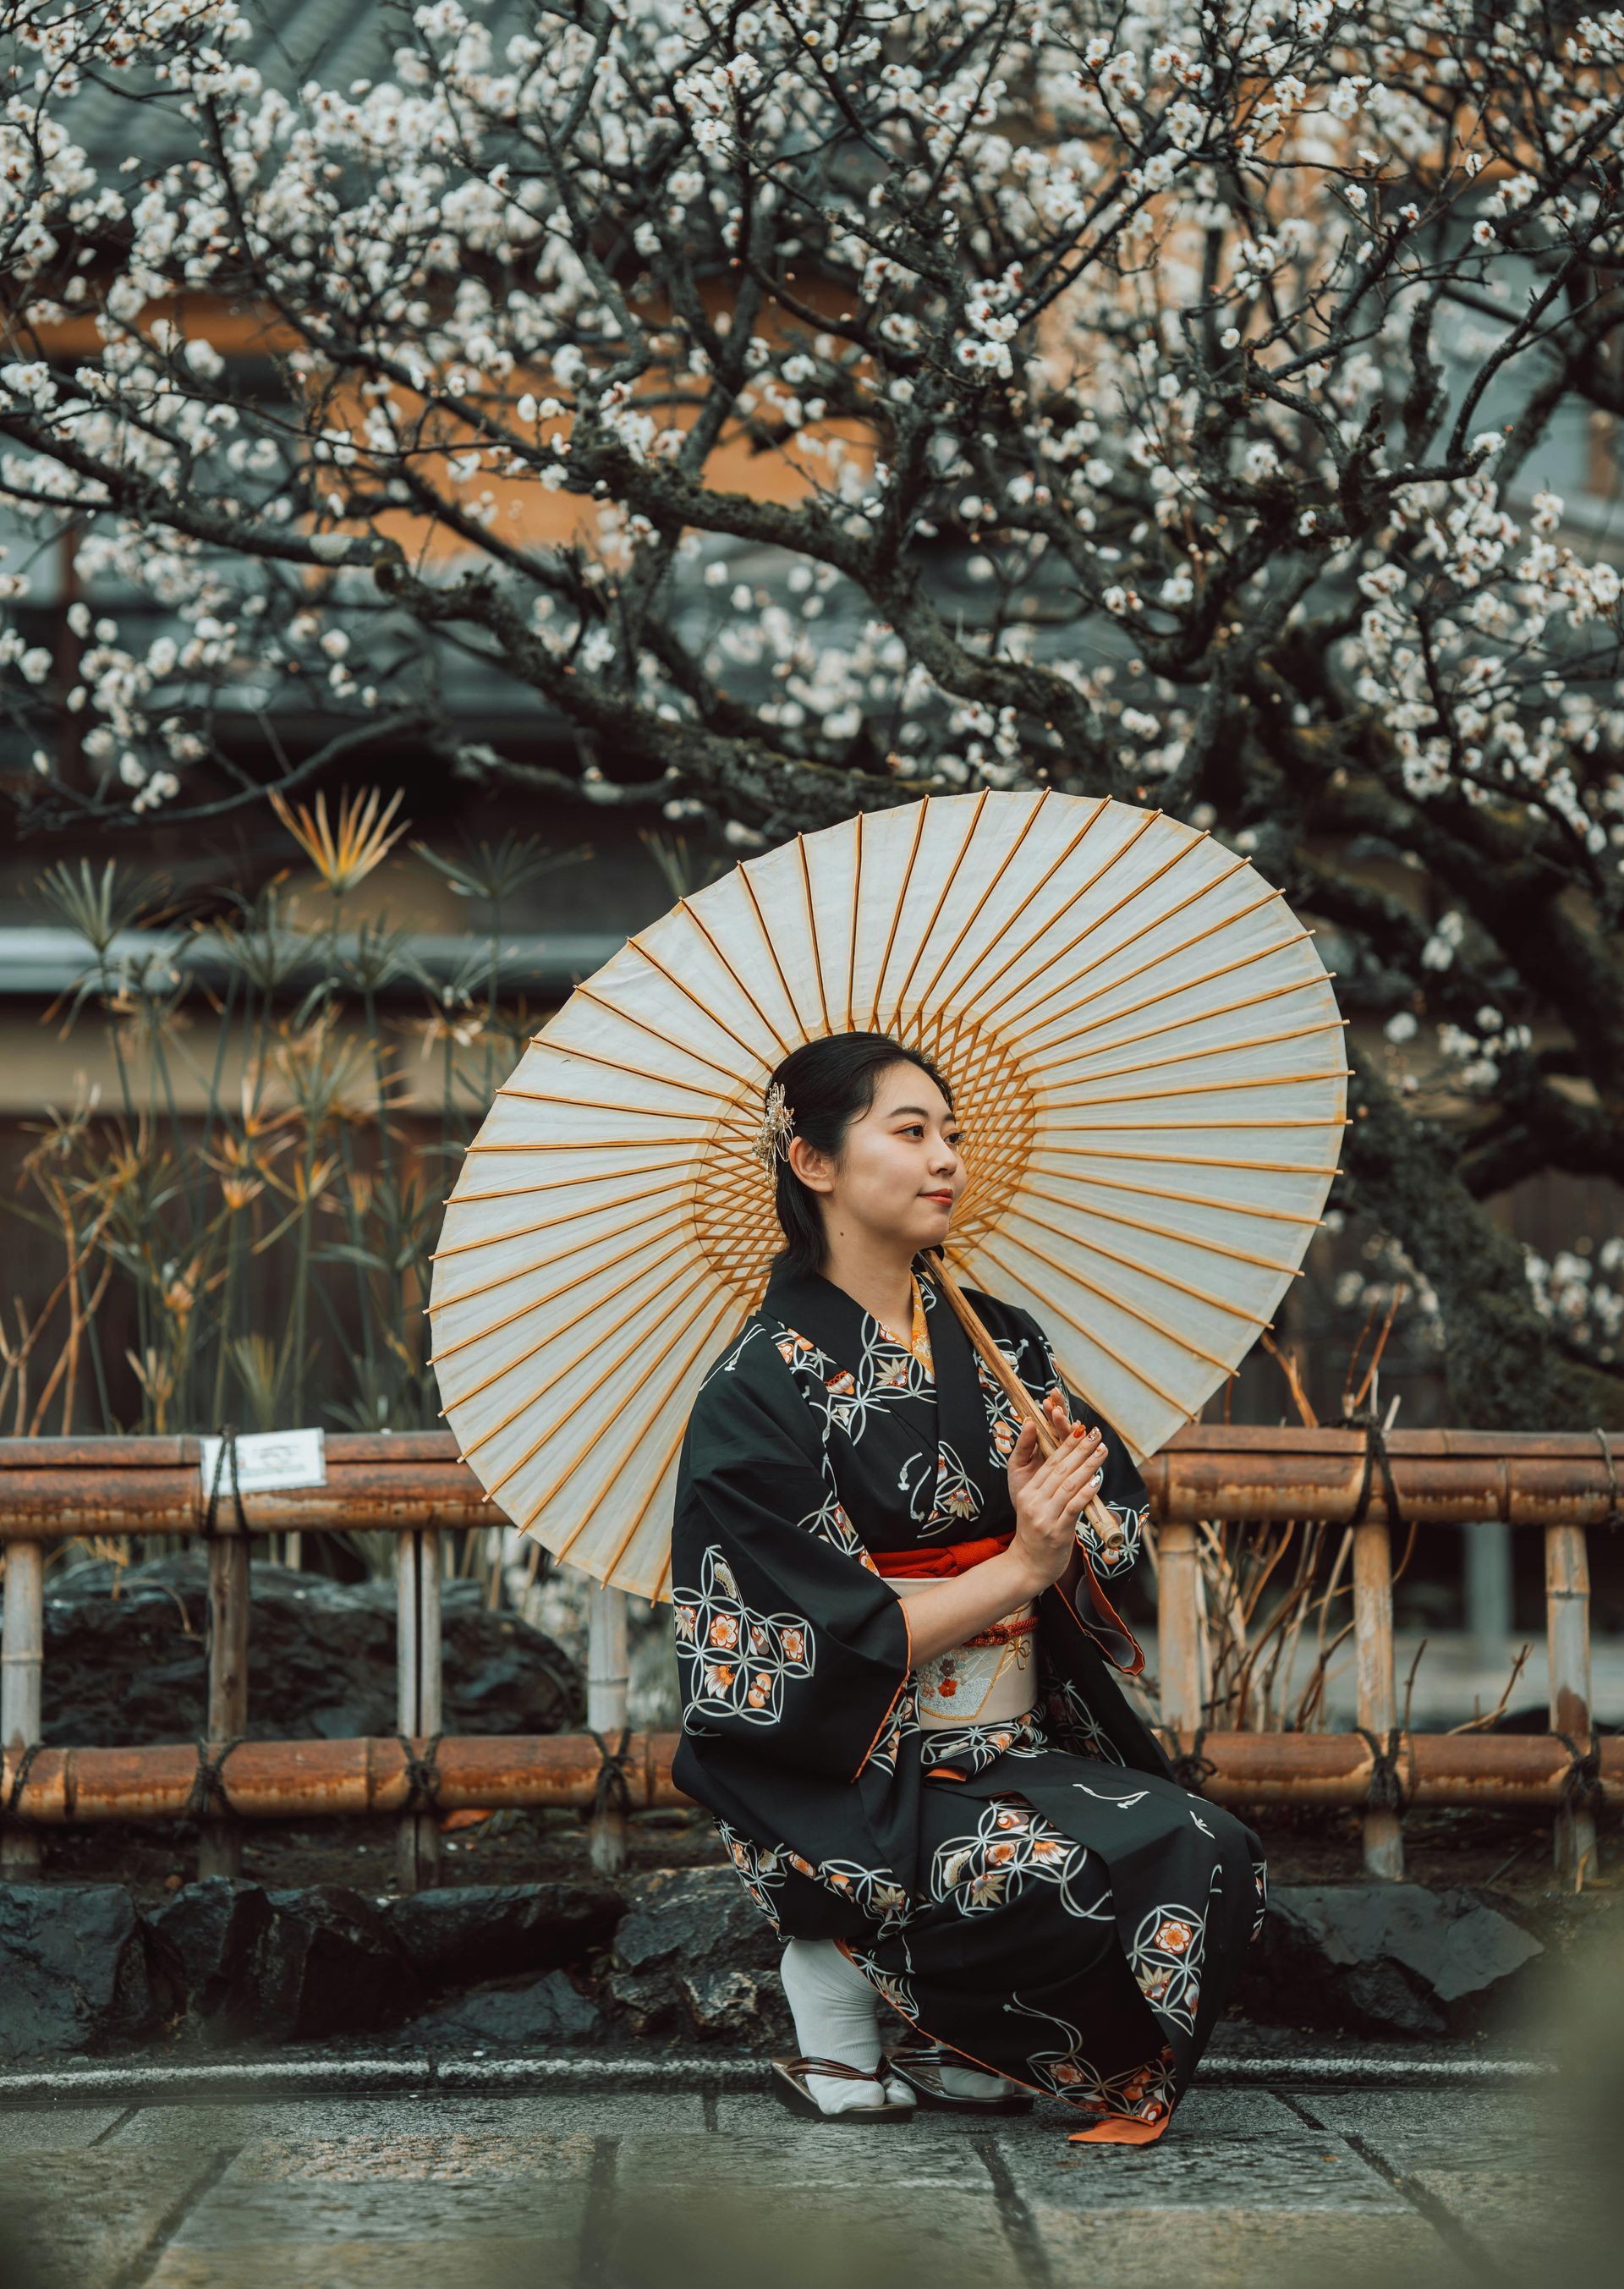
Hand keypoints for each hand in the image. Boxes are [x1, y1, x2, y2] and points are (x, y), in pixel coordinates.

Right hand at [1004, 1390, 1107, 1596]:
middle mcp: (1034, 1501)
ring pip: (1069, 1485)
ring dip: (1088, 1466)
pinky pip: (1074, 1507)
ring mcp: (1045, 1516)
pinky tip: (1097, 1480)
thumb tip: (1066, 1465)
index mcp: (1028, 1493)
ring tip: (1102, 1452)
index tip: (1081, 1429)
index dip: (1066, 1444)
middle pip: (1060, 1470)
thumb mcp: (1033, 1506)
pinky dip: (1087, 1492)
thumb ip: (1047, 1486)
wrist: (1027, 1566)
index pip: (1049, 1463)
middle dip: (1081, 1449)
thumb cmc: (1035, 1534)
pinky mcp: (1056, 1531)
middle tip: (1097, 1434)